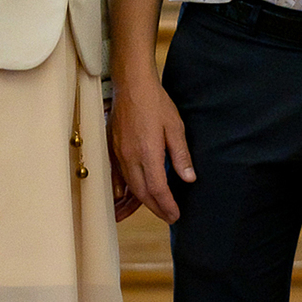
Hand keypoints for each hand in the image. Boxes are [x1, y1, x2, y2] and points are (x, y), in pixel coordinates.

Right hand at [109, 76, 195, 224]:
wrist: (131, 85)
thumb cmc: (155, 102)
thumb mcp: (175, 126)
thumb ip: (181, 155)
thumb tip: (189, 178)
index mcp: (148, 153)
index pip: (157, 188)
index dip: (167, 205)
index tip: (175, 215)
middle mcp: (130, 157)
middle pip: (142, 193)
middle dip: (156, 208)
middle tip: (169, 217)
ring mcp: (119, 154)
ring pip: (129, 187)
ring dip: (141, 202)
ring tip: (155, 209)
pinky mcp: (112, 149)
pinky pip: (118, 176)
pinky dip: (125, 190)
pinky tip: (129, 197)